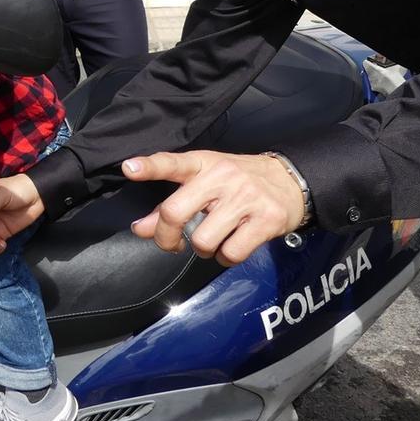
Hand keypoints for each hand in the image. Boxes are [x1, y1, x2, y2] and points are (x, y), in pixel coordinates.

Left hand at [124, 151, 305, 265]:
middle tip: (173, 243)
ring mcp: (245, 198)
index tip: (129, 168)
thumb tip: (140, 228)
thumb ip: (169, 205)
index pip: (172, 162)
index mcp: (203, 163)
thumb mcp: (204, 183)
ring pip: (202, 240)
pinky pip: (231, 253)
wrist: (290, 180)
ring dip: (202, 249)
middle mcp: (222, 177)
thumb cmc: (236, 183)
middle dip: (166, 237)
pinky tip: (232, 245)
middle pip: (176, 212)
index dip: (149, 167)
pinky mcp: (266, 220)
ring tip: (213, 238)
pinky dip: (226, 258)